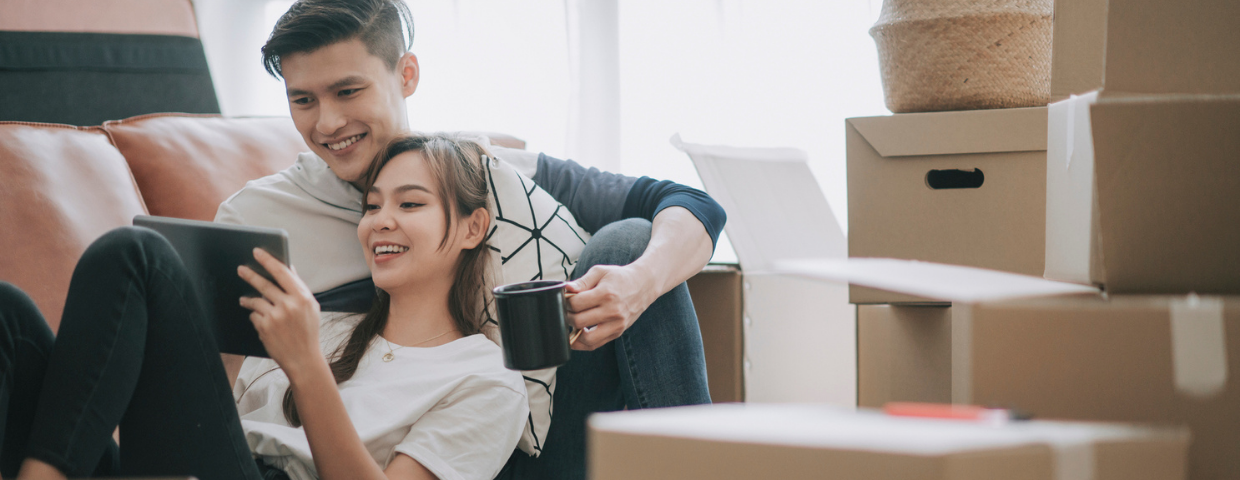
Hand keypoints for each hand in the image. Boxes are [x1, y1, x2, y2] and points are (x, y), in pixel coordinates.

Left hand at [237, 248, 323, 378]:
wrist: (304, 359)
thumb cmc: (308, 332)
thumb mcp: (311, 308)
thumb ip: (299, 289)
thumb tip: (289, 268)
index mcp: (302, 297)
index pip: (282, 272)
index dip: (268, 260)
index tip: (257, 252)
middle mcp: (289, 305)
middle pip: (264, 284)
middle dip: (250, 275)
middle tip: (241, 269)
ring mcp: (275, 316)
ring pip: (256, 301)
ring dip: (248, 300)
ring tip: (244, 300)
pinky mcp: (265, 328)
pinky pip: (254, 316)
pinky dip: (256, 317)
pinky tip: (261, 321)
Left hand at [564, 264, 657, 350]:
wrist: (643, 285)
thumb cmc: (619, 277)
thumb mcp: (600, 272)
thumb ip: (582, 281)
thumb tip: (566, 289)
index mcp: (606, 294)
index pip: (576, 304)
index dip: (566, 302)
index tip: (566, 299)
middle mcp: (612, 311)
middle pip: (579, 321)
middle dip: (567, 316)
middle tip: (567, 310)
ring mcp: (616, 325)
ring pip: (587, 339)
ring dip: (574, 333)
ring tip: (572, 323)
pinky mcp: (618, 332)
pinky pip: (596, 345)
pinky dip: (583, 343)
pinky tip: (578, 333)